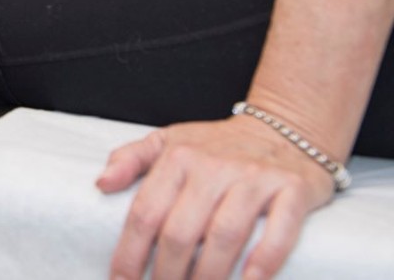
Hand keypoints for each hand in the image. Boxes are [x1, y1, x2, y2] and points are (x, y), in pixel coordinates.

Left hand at [96, 116, 335, 278]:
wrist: (284, 128)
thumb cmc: (217, 144)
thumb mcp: (169, 141)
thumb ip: (130, 159)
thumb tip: (101, 184)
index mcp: (179, 157)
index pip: (145, 212)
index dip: (129, 252)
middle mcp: (214, 166)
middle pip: (181, 231)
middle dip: (166, 273)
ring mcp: (254, 178)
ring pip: (224, 235)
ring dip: (208, 275)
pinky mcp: (293, 189)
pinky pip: (280, 230)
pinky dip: (265, 260)